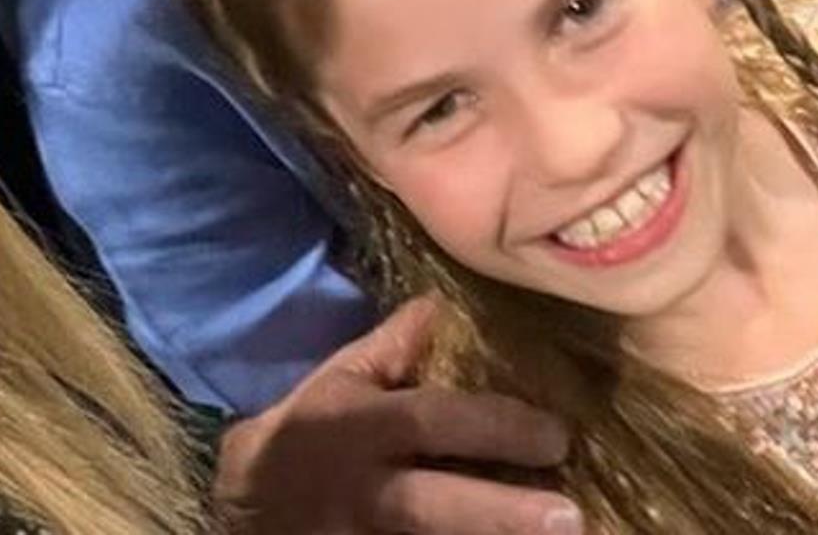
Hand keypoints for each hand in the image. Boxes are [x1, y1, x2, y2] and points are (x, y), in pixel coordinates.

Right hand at [211, 298, 580, 534]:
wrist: (247, 508)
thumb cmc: (304, 432)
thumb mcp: (339, 380)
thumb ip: (391, 348)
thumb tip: (440, 304)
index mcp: (363, 427)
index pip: (432, 422)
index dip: (494, 428)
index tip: (558, 436)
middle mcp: (368, 489)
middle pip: (436, 507)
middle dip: (502, 514)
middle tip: (569, 518)